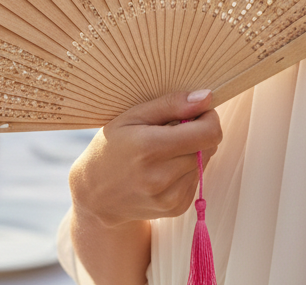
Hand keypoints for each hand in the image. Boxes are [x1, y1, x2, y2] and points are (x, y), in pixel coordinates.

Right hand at [69, 89, 220, 227]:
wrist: (96, 195)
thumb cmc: (112, 146)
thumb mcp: (132, 115)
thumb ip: (171, 104)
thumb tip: (207, 97)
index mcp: (150, 147)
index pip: (208, 133)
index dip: (209, 118)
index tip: (196, 111)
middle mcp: (162, 177)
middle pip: (209, 146)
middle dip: (198, 133)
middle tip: (173, 129)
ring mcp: (170, 197)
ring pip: (204, 162)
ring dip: (193, 152)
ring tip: (164, 150)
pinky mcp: (176, 209)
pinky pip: (197, 180)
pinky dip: (186, 169)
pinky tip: (164, 167)